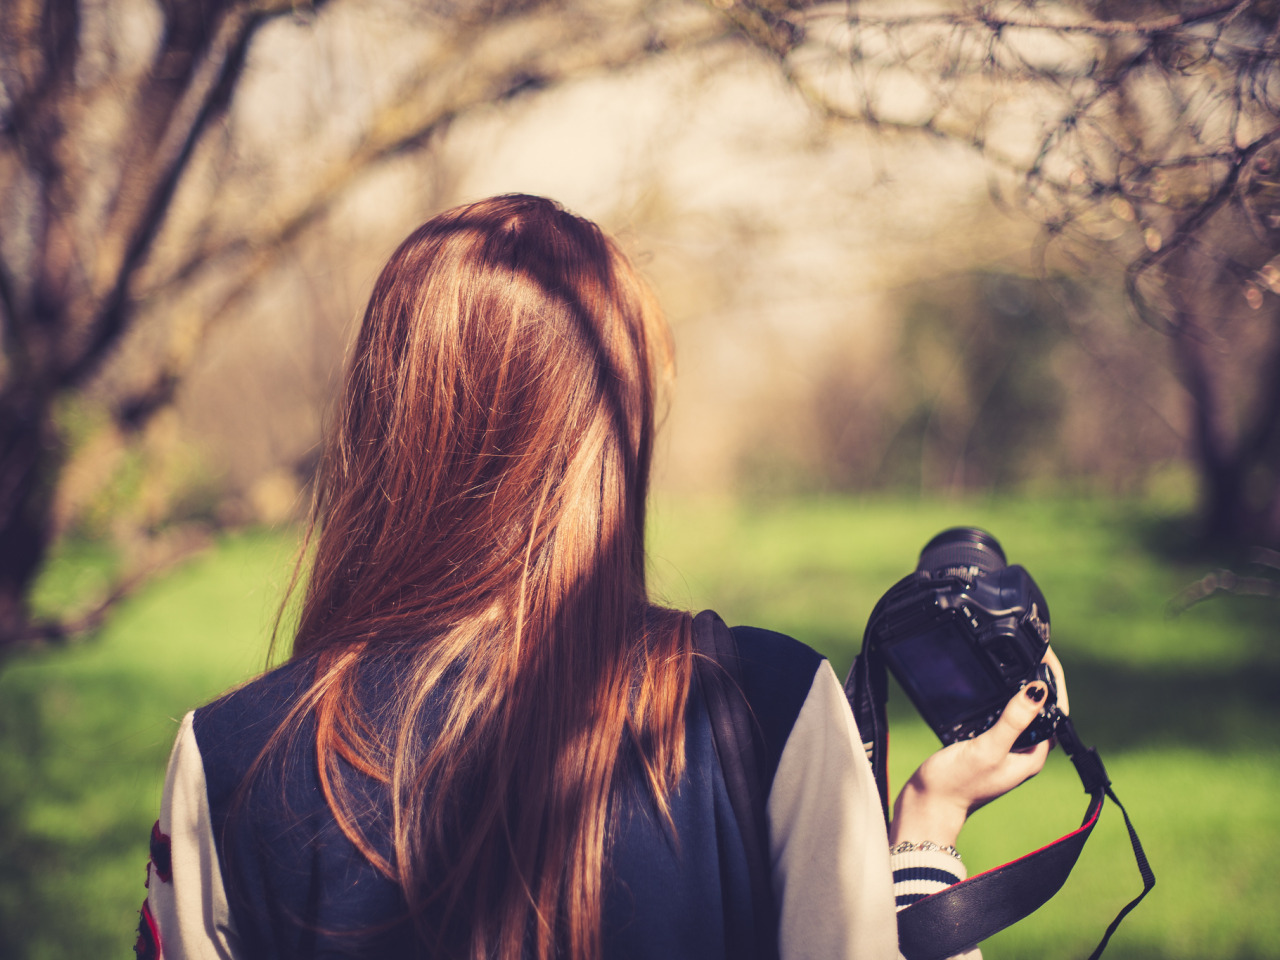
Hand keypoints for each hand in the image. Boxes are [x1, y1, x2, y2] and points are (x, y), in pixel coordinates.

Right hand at [889, 646, 1066, 847]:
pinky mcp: (986, 746)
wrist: (927, 805)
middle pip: (1040, 708)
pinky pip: (1000, 715)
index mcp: (1033, 755)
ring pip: (1020, 710)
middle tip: (1032, 649)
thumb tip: (1039, 689)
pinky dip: (999, 696)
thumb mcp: (987, 748)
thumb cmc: (956, 784)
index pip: (1055, 711)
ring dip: (1019, 685)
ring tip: (1015, 659)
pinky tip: (989, 685)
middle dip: (1039, 677)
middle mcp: (1023, 752)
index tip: (1045, 654)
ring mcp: (1005, 750)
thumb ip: (1013, 720)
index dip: (1054, 680)